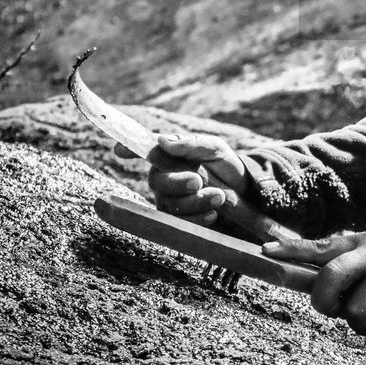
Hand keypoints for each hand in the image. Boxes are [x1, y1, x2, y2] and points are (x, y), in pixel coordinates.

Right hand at [114, 132, 294, 243]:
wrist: (246, 193)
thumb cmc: (225, 165)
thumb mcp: (214, 148)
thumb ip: (190, 144)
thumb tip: (162, 140)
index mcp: (169, 155)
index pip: (146, 149)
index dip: (130, 149)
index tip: (119, 150)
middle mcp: (164, 178)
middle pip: (156, 181)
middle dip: (177, 182)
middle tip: (198, 181)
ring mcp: (169, 200)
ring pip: (168, 204)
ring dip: (193, 201)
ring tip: (219, 196)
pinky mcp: (179, 221)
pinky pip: (178, 223)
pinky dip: (197, 218)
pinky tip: (213, 213)